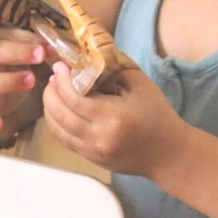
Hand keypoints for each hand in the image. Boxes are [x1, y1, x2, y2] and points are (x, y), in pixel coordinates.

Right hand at [0, 27, 50, 135]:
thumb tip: (54, 48)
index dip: (27, 40)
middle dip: (17, 53)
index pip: (5, 34)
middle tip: (39, 56)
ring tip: (31, 80)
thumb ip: (37, 46)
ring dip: (8, 81)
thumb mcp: (22, 48)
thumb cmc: (12, 59)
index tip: (47, 47)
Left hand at [41, 61, 184, 176]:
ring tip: (52, 93)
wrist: (169, 154)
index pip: (74, 98)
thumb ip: (114, 68)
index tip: (59, 66)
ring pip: (57, 131)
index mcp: (112, 116)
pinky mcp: (91, 159)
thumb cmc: (159, 116)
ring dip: (49, 110)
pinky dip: (57, 124)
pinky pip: (65, 141)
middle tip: (53, 78)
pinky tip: (59, 111)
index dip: (61, 80)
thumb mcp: (141, 85)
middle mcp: (98, 137)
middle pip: (60, 115)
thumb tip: (88, 57)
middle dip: (50, 94)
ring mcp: (93, 151)